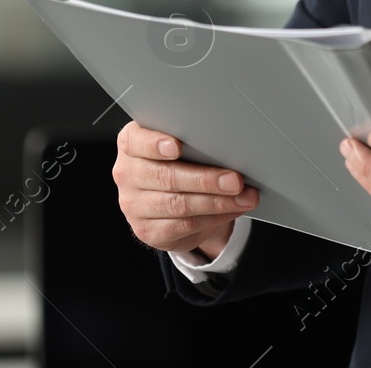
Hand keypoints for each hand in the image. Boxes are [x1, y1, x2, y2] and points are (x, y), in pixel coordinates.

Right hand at [113, 120, 258, 256]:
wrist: (169, 198)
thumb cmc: (179, 160)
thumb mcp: (181, 144)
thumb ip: (192, 140)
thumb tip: (228, 145)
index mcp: (131, 144)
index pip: (136, 141)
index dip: (155, 144)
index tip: (177, 147)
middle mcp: (127, 173)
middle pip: (166, 177)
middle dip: (206, 179)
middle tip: (235, 180)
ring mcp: (133, 205)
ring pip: (178, 204)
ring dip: (217, 202)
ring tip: (243, 197)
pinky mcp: (146, 230)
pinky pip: (184, 225)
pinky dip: (214, 217)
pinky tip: (232, 210)